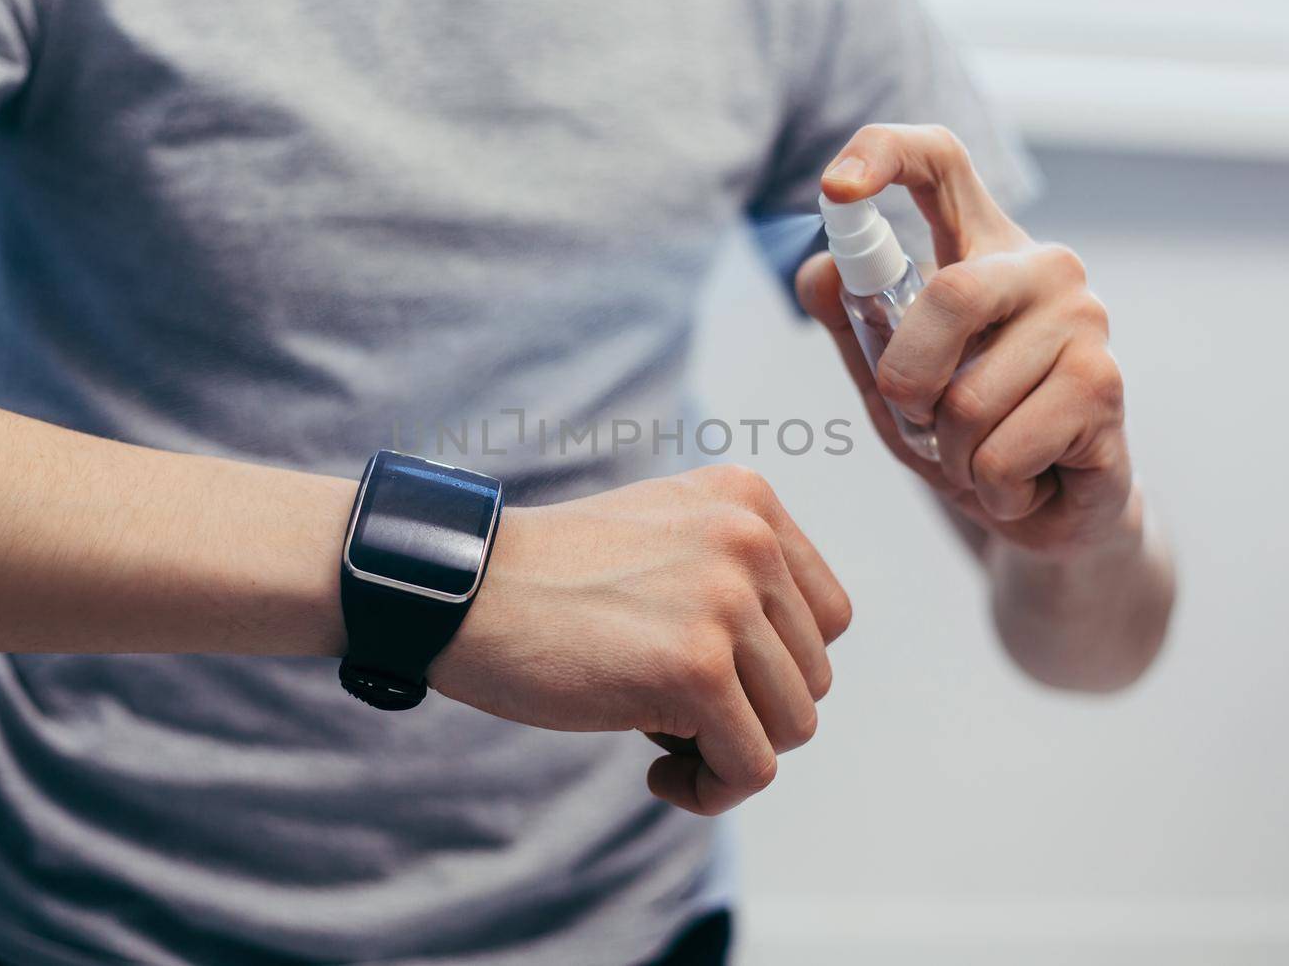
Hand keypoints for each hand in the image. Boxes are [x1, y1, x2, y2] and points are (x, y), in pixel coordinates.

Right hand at [427, 465, 850, 815]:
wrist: (460, 592)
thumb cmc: (550, 579)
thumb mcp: (665, 536)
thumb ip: (736, 573)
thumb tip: (799, 670)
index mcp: (748, 500)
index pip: (827, 616)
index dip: (775, 668)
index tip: (709, 680)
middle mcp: (751, 539)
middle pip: (813, 675)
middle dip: (749, 713)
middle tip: (671, 713)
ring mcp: (726, 602)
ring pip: (794, 725)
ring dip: (730, 753)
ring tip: (662, 740)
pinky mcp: (697, 669)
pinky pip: (751, 767)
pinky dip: (710, 789)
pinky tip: (655, 770)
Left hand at [797, 124, 1133, 555]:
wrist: (1051, 511)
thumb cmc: (970, 431)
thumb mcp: (892, 379)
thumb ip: (854, 326)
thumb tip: (819, 269)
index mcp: (982, 247)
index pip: (940, 162)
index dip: (884, 153)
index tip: (835, 187)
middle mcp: (1043, 267)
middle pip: (952, 294)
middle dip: (909, 380)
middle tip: (918, 419)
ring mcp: (1085, 322)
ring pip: (970, 400)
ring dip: (953, 454)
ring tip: (982, 457)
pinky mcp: (1105, 388)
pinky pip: (1001, 453)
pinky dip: (990, 487)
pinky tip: (1020, 482)